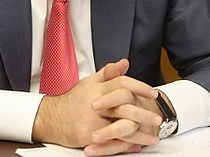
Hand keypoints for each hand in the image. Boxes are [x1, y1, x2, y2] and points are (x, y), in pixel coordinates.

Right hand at [32, 59, 160, 152]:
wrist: (50, 118)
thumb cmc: (73, 100)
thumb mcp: (90, 82)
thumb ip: (109, 73)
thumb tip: (125, 62)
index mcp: (97, 88)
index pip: (122, 83)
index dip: (140, 87)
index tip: (154, 93)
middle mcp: (95, 103)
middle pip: (124, 107)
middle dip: (144, 114)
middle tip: (159, 119)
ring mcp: (91, 121)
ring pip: (121, 127)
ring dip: (139, 134)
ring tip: (153, 138)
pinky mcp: (88, 136)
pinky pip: (111, 142)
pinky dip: (125, 145)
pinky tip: (137, 146)